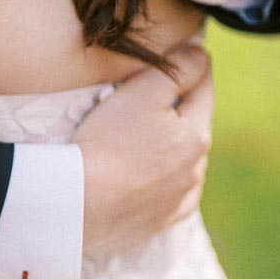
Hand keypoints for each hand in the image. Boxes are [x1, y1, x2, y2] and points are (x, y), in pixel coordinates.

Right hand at [76, 44, 213, 256]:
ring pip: (182, 163)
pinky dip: (160, 185)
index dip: (188, 65)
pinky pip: (168, 198)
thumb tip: (199, 54)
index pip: (203, 85)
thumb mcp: (143, 91)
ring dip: (169, 149)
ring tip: (136, 142)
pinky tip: (142, 180)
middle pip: (192, 125)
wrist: (75, 204)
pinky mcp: (155, 224)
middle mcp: (195, 170)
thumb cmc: (106, 142)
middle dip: (175, 109)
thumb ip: (178, 68)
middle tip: (142, 98)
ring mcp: (177, 200)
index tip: (171, 56)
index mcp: (197, 134)